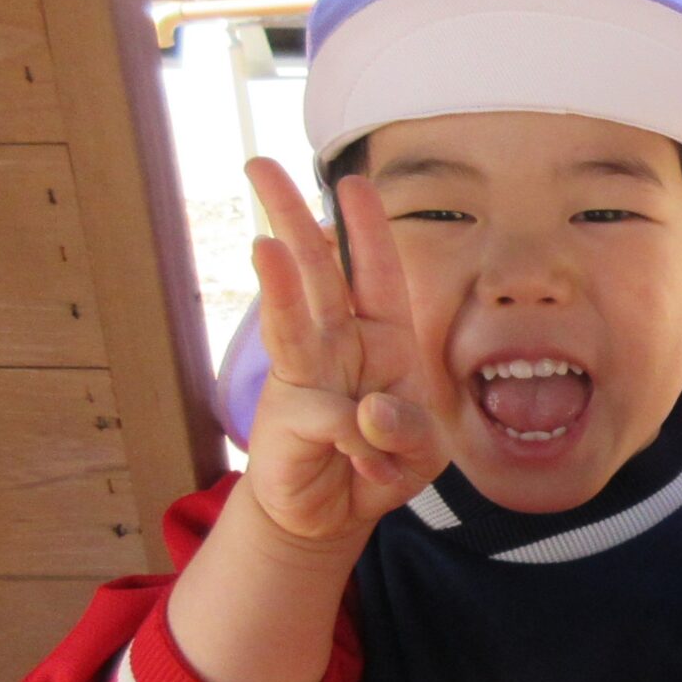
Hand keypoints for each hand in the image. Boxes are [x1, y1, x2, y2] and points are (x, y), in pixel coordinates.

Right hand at [239, 157, 443, 549]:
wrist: (331, 516)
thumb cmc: (380, 465)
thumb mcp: (422, 451)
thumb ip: (410, 430)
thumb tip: (369, 411)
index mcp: (382, 339)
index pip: (377, 274)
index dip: (367, 230)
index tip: (354, 184)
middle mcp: (339, 346)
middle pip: (316, 272)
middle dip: (292, 218)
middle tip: (260, 165)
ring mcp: (308, 376)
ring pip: (292, 319)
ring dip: (280, 284)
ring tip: (264, 244)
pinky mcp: (290, 416)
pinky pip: (334, 418)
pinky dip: (360, 441)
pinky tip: (366, 463)